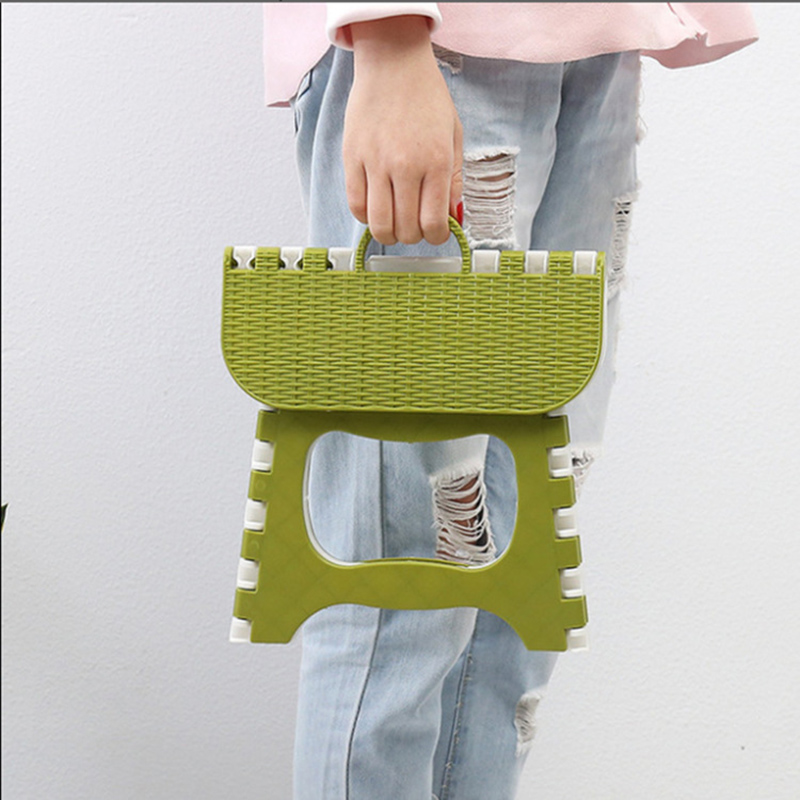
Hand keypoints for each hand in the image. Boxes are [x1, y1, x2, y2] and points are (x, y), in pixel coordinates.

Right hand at [343, 15, 462, 245]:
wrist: (393, 63)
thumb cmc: (426, 97)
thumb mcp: (454, 136)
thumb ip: (454, 180)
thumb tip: (452, 217)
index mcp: (436, 161)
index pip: (434, 223)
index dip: (437, 237)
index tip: (436, 232)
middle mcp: (406, 165)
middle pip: (406, 229)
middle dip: (413, 237)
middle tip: (415, 226)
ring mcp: (376, 163)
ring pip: (379, 224)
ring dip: (389, 233)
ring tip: (394, 223)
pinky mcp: (353, 158)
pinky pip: (356, 205)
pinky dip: (367, 216)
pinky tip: (376, 208)